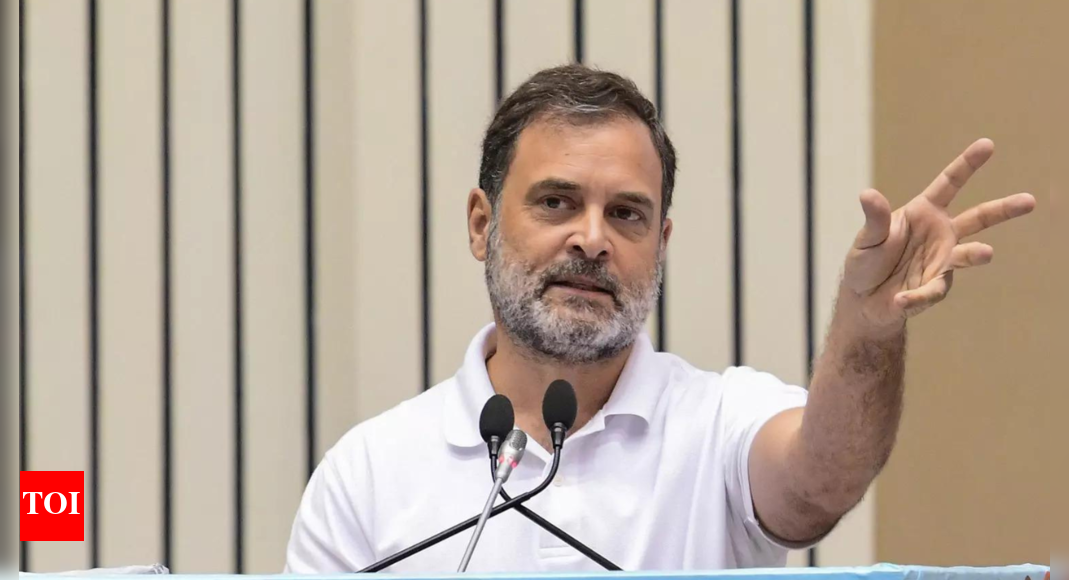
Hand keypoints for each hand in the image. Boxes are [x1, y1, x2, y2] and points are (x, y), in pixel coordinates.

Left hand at [841, 138, 1035, 329]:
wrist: (863, 299)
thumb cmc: (866, 262)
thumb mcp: (867, 238)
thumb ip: (874, 219)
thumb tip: (867, 194)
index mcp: (924, 212)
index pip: (949, 184)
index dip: (967, 165)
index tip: (988, 145)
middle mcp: (941, 233)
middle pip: (979, 217)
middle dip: (1004, 209)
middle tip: (1029, 200)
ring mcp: (943, 261)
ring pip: (968, 254)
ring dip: (975, 254)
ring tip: (986, 253)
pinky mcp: (935, 288)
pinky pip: (933, 291)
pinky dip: (917, 297)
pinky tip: (901, 299)